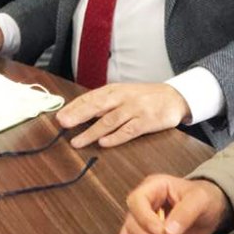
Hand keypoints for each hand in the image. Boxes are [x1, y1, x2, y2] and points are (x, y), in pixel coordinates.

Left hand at [56, 83, 190, 147]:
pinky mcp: (146, 121)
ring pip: (110, 121)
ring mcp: (135, 109)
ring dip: (92, 132)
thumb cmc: (145, 97)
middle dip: (79, 115)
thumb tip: (79, 112)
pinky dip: (115, 137)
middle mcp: (123, 98)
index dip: (74, 106)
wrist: (174, 97)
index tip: (60, 115)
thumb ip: (104, 102)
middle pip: (97, 106)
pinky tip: (103, 143)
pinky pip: (128, 130)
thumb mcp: (123, 93)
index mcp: (115, 90)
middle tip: (63, 123)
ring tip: (77, 141)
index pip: (91, 97)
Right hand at [119, 175, 231, 233]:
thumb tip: (168, 232)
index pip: (136, 200)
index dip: (145, 218)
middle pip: (131, 221)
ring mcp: (140, 219)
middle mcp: (143, 202)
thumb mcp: (200, 200)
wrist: (210, 211)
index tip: (162, 233)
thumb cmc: (205, 199)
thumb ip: (185, 212)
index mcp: (154, 186)